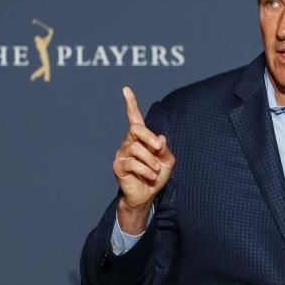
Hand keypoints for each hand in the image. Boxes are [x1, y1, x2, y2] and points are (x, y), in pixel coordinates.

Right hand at [112, 86, 174, 232]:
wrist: (147, 195)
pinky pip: (132, 163)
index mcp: (140, 138)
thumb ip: (164, 149)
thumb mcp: (167, 161)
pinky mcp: (118, 166)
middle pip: (136, 128)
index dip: (130, 103)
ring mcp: (121, 153)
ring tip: (155, 170)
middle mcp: (128, 142)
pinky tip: (149, 176)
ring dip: (151, 161)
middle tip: (158, 149)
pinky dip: (145, 170)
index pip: (134, 117)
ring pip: (136, 148)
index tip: (126, 89)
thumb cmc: (156, 175)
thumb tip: (160, 138)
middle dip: (149, 137)